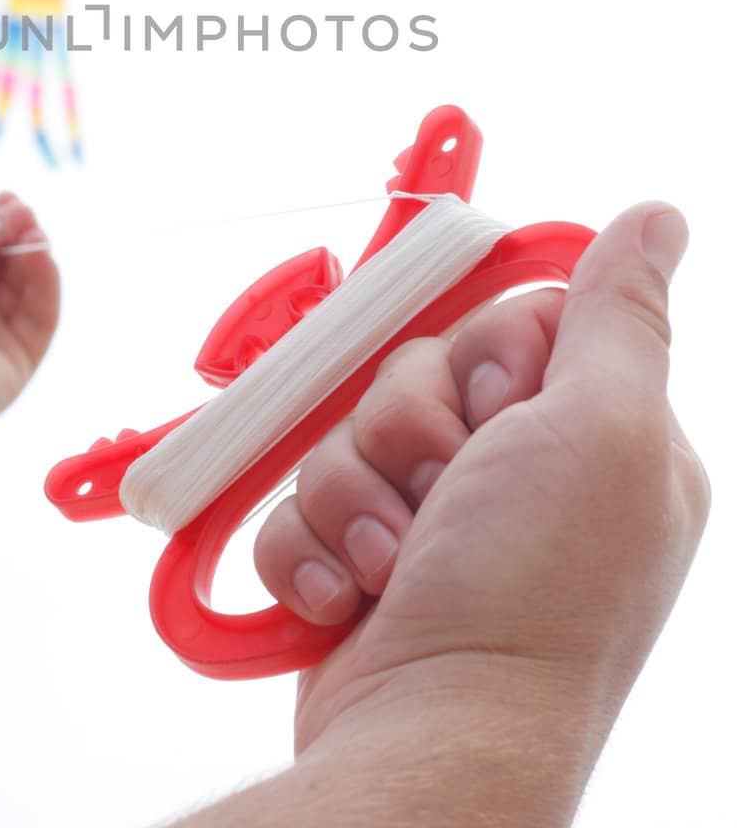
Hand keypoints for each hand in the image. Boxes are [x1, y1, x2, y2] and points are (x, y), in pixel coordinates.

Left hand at [0, 192, 59, 432]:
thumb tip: (8, 224)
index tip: (8, 199)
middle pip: (6, 266)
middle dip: (19, 234)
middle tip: (24, 213)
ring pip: (26, 291)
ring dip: (34, 255)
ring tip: (33, 231)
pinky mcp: (12, 366)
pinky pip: (39, 321)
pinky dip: (45, 285)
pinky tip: (42, 256)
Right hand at [255, 203, 709, 766]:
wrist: (434, 738)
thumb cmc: (534, 598)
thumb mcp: (602, 430)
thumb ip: (620, 316)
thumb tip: (657, 217)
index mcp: (594, 439)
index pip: (516, 324)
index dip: (485, 354)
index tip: (497, 406)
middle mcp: (518, 478)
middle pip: (417, 373)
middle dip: (406, 429)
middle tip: (441, 492)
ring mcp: (436, 527)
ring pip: (349, 435)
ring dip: (351, 495)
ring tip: (389, 564)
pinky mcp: (359, 565)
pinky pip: (299, 504)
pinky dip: (308, 547)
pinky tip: (344, 597)